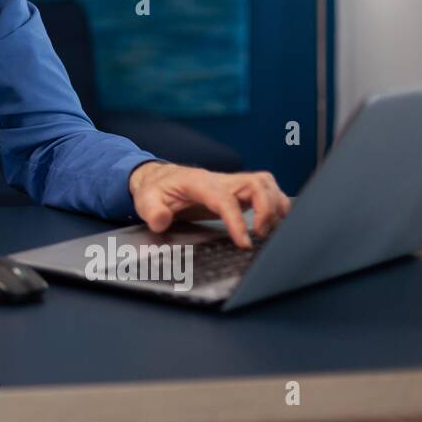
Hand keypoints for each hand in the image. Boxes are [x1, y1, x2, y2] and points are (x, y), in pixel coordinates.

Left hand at [128, 161, 290, 248]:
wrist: (160, 178)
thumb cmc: (157, 189)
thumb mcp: (146, 200)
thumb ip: (152, 210)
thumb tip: (161, 221)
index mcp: (199, 183)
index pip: (224, 199)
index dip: (237, 220)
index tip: (244, 242)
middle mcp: (220, 180)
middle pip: (256, 183)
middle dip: (266, 209)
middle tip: (261, 234)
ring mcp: (231, 183)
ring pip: (265, 183)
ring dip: (275, 205)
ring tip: (270, 230)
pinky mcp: (238, 190)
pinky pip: (266, 189)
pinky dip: (276, 203)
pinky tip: (273, 222)